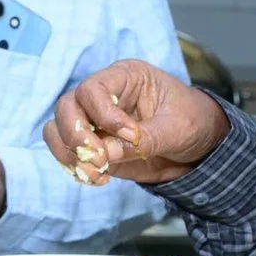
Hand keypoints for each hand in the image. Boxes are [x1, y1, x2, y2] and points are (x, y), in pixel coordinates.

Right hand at [45, 60, 227, 186]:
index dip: (103, 114)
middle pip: (66, 106)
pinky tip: (98, 178)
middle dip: (77, 135)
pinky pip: (66, 153)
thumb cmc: (192, 122)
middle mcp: (103, 95)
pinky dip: (74, 167)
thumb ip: (146, 139)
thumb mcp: (179, 128)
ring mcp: (94, 121)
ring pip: (57, 129)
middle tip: (100, 159)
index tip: (131, 136)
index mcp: (125, 77)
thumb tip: (106, 153)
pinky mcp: (93, 145)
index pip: (93, 88)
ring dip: (69, 153)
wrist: (198, 146)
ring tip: (98, 172)